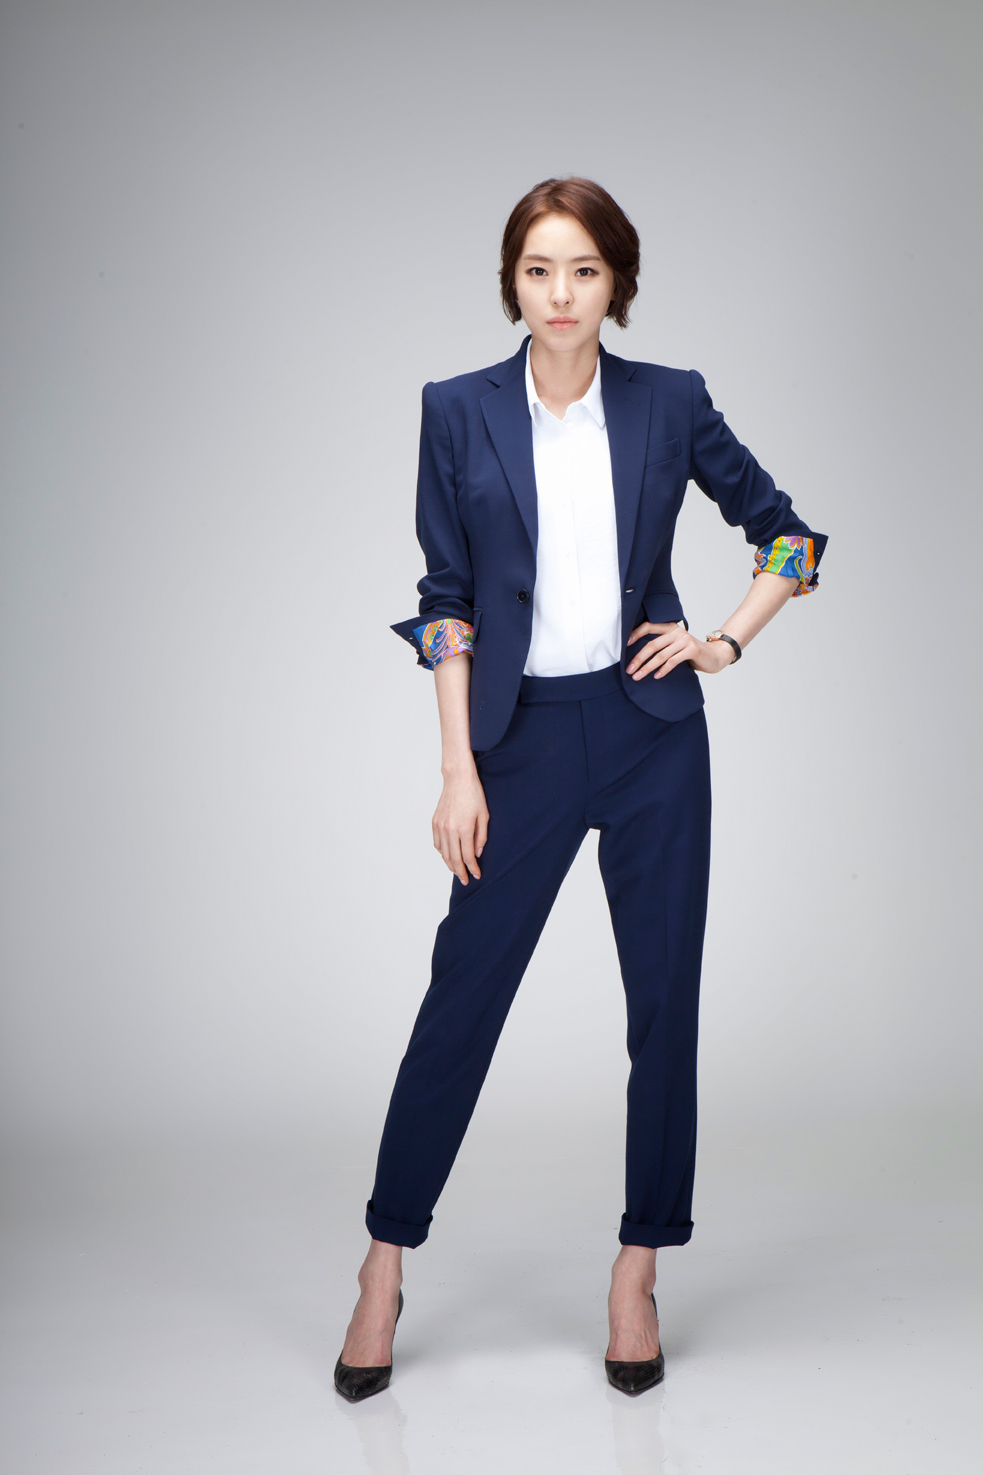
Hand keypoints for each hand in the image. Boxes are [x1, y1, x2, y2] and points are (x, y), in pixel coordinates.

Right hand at [432, 765, 488, 883]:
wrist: (458, 779)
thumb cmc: (474, 794)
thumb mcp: (484, 815)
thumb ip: (481, 836)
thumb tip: (477, 854)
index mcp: (464, 829)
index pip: (467, 857)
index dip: (472, 868)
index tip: (476, 875)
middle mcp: (450, 830)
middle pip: (454, 859)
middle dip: (460, 872)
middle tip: (465, 880)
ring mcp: (440, 826)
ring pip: (443, 853)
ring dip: (450, 865)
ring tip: (457, 871)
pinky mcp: (435, 822)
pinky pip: (437, 843)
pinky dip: (442, 853)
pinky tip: (448, 856)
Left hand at [626, 621, 735, 679]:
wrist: (714, 656)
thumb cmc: (690, 653)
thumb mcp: (674, 645)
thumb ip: (661, 646)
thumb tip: (637, 656)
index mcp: (670, 627)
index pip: (648, 626)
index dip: (635, 634)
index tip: (624, 646)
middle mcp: (676, 631)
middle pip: (652, 645)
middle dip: (638, 659)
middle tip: (629, 670)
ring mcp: (684, 640)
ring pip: (660, 655)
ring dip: (647, 667)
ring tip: (638, 676)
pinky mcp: (691, 650)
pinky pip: (672, 661)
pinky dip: (663, 670)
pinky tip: (656, 677)